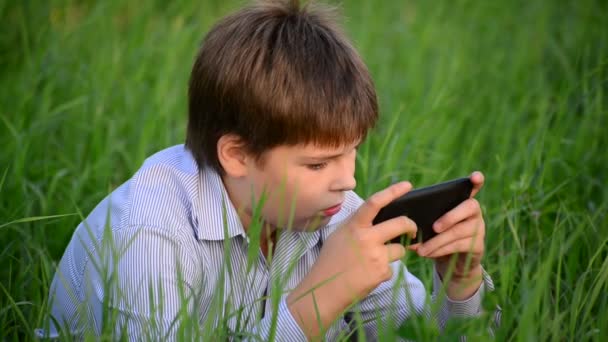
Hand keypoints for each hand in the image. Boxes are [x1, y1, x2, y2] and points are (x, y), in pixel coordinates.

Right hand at [287, 181, 417, 337]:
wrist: (324, 290)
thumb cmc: (330, 261)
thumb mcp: (339, 235)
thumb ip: (358, 225)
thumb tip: (379, 217)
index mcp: (354, 226)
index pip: (375, 202)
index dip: (393, 192)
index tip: (408, 186)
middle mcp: (367, 238)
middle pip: (401, 224)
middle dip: (411, 226)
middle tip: (411, 231)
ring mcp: (376, 256)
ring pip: (400, 249)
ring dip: (393, 254)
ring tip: (373, 261)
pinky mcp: (382, 273)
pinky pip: (391, 268)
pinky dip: (383, 271)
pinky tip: (367, 275)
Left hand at [409, 171, 485, 298]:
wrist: (449, 260)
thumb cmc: (436, 233)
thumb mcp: (430, 221)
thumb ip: (423, 214)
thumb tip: (404, 220)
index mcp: (462, 199)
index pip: (473, 185)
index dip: (476, 180)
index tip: (474, 177)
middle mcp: (474, 212)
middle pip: (469, 207)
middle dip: (450, 217)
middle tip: (434, 227)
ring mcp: (479, 228)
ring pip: (459, 231)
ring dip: (438, 241)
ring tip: (421, 249)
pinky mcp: (478, 245)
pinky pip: (458, 246)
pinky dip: (440, 250)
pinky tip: (428, 253)